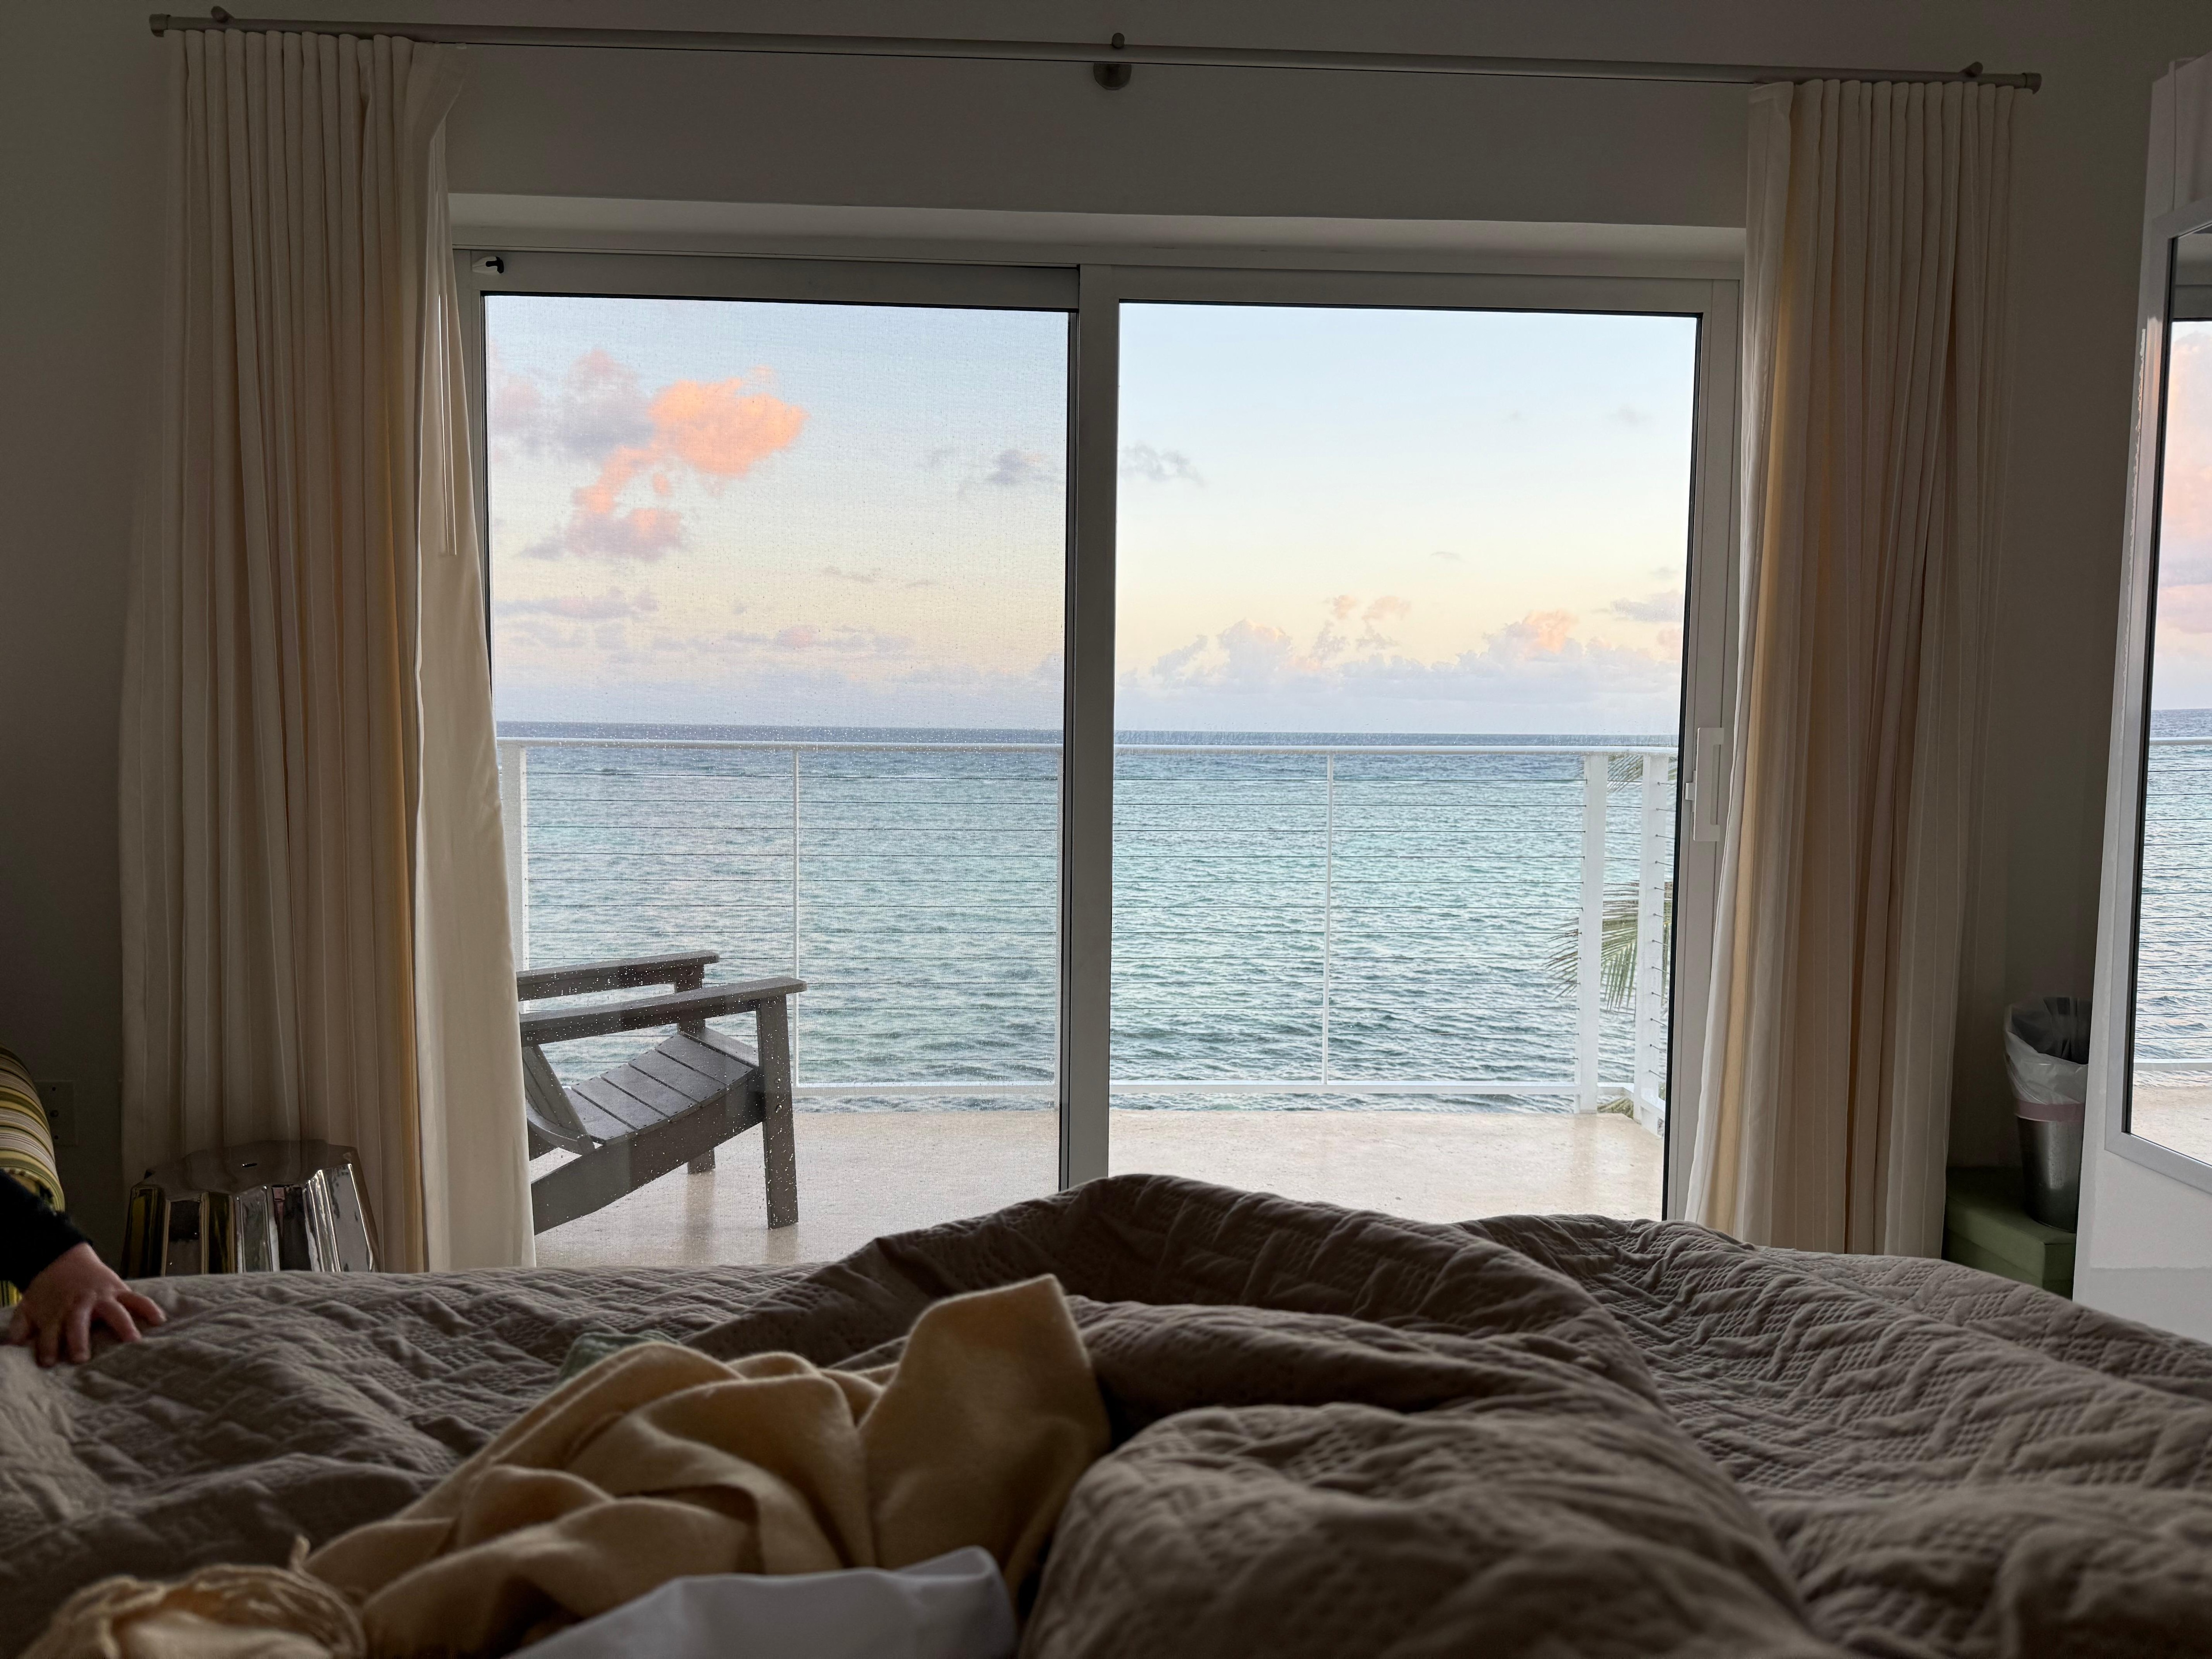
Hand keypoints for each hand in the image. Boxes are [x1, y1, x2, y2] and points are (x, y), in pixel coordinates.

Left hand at [7, 1244, 165, 1366]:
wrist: (62, 1260)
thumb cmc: (46, 1292)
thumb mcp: (27, 1307)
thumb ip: (20, 1327)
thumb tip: (11, 1346)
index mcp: (57, 1312)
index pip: (50, 1333)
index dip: (47, 1348)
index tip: (48, 1363)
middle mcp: (80, 1305)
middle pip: (79, 1322)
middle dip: (80, 1340)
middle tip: (82, 1358)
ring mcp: (102, 1296)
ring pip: (113, 1310)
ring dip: (123, 1325)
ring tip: (133, 1340)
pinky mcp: (119, 1290)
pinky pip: (137, 1299)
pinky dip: (149, 1308)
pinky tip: (159, 1320)